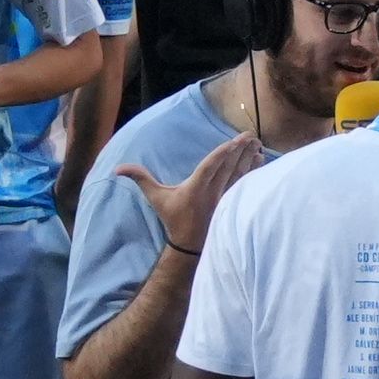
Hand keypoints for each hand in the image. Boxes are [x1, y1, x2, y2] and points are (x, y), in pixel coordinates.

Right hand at [125, 130, 267, 255]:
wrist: (189, 244)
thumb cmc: (173, 217)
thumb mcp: (155, 198)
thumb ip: (140, 179)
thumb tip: (117, 169)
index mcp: (195, 188)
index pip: (210, 167)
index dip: (222, 154)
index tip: (234, 141)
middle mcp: (212, 192)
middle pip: (229, 167)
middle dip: (240, 150)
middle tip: (251, 134)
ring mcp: (224, 199)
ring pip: (240, 174)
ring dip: (249, 158)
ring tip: (257, 143)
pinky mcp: (231, 203)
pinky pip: (245, 184)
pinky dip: (253, 171)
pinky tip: (260, 159)